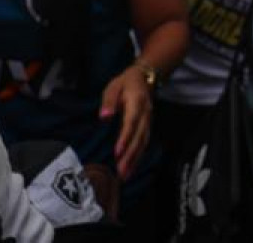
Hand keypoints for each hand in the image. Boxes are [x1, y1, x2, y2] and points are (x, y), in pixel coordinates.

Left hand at [98, 65, 153, 182]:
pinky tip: (131, 168)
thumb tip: (104, 117)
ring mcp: (148, 121)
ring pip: (143, 143)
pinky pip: (144, 143)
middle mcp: (145, 114)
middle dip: (130, 156)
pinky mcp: (147, 127)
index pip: (131, 124)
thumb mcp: (114, 87)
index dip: (125, 139)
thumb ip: (109, 101)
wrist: (143, 77)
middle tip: (121, 172)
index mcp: (137, 103)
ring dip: (135, 160)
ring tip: (125, 175)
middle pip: (139, 137)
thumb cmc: (125, 83)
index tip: (117, 153)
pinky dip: (138, 156)